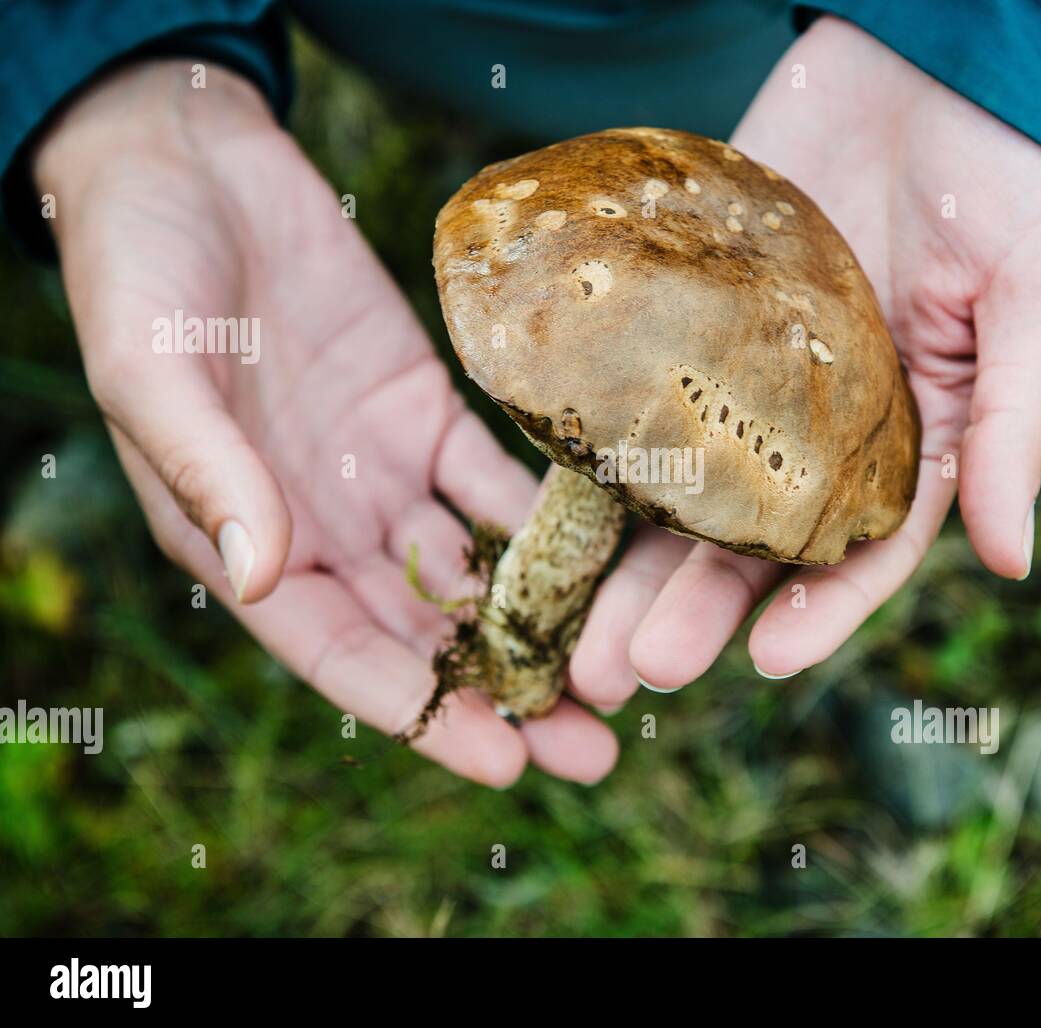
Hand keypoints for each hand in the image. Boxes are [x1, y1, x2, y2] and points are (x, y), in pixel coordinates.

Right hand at [36, 60, 616, 784]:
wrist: (190, 167)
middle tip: (594, 752)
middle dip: (506, 692)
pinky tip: (616, 552)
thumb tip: (258, 575)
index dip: (419, 712)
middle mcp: (324, 524)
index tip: (504, 762)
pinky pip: (496, 477)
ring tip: (622, 675)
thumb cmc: (140, 274)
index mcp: (246, 541)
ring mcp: (381, 471)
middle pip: (425, 631)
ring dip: (544, 622)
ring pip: (473, 569)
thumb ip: (209, 471)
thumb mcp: (155, 374)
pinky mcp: (427, 411)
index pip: (340, 649)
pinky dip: (550, 516)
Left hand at [568, 15, 1040, 697]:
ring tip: (573, 636)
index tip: (768, 661)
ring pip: (675, 494)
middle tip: (628, 668)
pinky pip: (629, 402)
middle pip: (746, 547)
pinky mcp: (682, 330)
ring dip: (624, 567)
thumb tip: (1011, 562)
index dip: (818, 612)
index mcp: (906, 447)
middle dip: (690, 610)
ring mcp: (740, 386)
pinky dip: (589, 457)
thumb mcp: (1037, 300)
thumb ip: (1016, 429)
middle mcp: (814, 435)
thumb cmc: (1003, 181)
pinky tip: (543, 510)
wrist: (922, 67)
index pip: (859, 555)